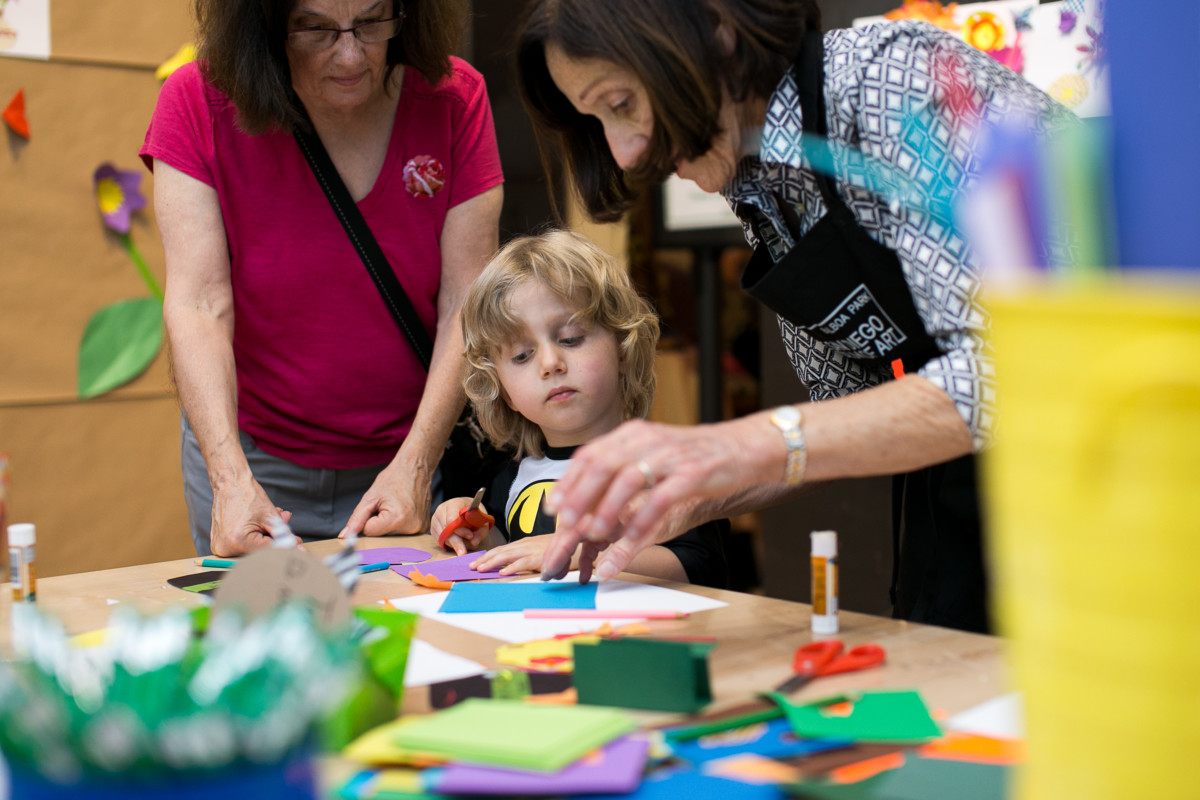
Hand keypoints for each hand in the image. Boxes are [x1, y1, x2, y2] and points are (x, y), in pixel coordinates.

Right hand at [210, 477, 294, 556]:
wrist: (229, 484)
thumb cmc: (248, 496)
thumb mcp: (271, 517)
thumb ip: (285, 536)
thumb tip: (299, 550)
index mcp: (238, 542)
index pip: (269, 552)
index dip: (285, 545)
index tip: (297, 541)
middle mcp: (226, 549)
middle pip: (260, 553)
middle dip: (276, 539)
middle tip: (286, 523)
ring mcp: (221, 548)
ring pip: (253, 550)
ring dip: (268, 536)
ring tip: (275, 517)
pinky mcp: (220, 545)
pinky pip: (244, 546)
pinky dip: (256, 536)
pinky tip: (262, 523)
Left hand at [339, 460, 431, 538]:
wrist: (415, 468)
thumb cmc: (393, 479)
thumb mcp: (370, 497)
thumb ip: (356, 519)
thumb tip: (344, 536)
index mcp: (397, 519)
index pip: (369, 532)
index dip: (369, 519)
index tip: (378, 506)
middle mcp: (411, 527)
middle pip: (381, 536)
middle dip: (379, 523)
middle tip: (388, 505)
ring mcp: (419, 529)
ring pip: (391, 535)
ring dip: (389, 524)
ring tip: (397, 507)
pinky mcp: (423, 528)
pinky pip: (402, 533)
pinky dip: (399, 524)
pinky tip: (404, 510)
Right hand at [430, 497, 492, 555]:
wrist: (464, 508)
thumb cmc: (474, 513)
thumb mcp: (482, 518)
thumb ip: (482, 530)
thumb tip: (474, 542)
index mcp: (454, 504)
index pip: (452, 519)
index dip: (461, 530)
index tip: (471, 536)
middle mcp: (441, 510)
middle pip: (446, 530)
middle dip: (456, 543)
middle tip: (464, 553)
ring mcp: (435, 519)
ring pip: (443, 537)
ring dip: (454, 545)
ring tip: (467, 546)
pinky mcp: (433, 528)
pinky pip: (440, 541)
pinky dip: (450, 545)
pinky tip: (460, 543)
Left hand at [469, 535, 559, 576]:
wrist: (577, 545)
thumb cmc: (562, 550)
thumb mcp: (541, 552)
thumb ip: (528, 557)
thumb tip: (515, 567)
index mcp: (524, 543)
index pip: (501, 549)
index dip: (487, 555)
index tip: (475, 562)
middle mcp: (525, 544)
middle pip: (500, 551)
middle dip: (484, 559)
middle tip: (471, 567)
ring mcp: (532, 550)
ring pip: (507, 555)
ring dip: (492, 562)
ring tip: (480, 569)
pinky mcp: (540, 557)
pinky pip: (523, 562)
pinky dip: (511, 567)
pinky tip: (502, 572)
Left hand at [541, 416, 772, 580]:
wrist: (744, 447)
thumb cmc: (695, 457)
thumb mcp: (655, 454)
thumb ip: (625, 469)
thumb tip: (591, 498)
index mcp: (633, 434)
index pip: (590, 455)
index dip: (568, 482)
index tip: (553, 507)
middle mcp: (647, 439)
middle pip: (601, 466)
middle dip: (579, 498)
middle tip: (565, 524)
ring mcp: (669, 456)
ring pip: (627, 482)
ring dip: (606, 511)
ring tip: (593, 536)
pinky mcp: (692, 474)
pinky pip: (659, 502)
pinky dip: (640, 527)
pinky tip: (630, 545)